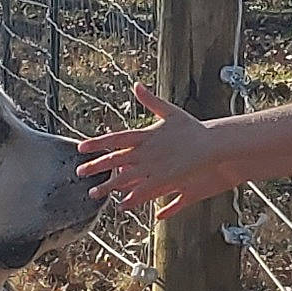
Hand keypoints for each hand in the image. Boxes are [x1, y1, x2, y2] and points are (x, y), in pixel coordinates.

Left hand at [76, 83, 226, 217]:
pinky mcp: (165, 180)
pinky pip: (144, 192)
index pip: (115, 139)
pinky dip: (132, 198)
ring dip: (109, 187)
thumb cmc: (192, 128)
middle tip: (80, 173)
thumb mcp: (170, 112)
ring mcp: (154, 167)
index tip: (81, 148)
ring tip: (94, 194)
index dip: (97, 144)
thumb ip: (150, 100)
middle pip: (116, 160)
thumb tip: (137, 85)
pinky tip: (121, 205)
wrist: (211, 143)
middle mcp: (146, 151)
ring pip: (126, 179)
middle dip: (96, 167)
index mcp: (145, 134)